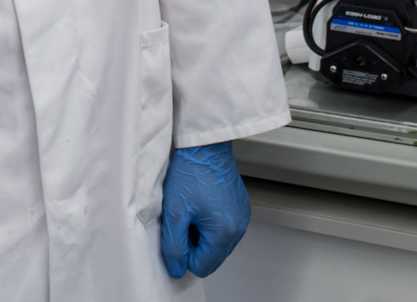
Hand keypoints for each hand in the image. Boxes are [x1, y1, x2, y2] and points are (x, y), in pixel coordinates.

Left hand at [159, 142, 250, 278]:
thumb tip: (177, 269)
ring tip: (192, 211)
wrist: (205, 147)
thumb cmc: (191, 174)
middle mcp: (239, 228)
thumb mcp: (175, 214)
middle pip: (212, 257)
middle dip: (194, 245)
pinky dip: (211, 224)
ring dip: (202, 235)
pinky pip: (225, 229)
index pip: (203, 266)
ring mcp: (242, 218)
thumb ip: (174, 247)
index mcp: (225, 232)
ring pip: (218, 244)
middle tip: (183, 220)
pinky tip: (201, 205)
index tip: (178, 232)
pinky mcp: (240, 208)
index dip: (185, 254)